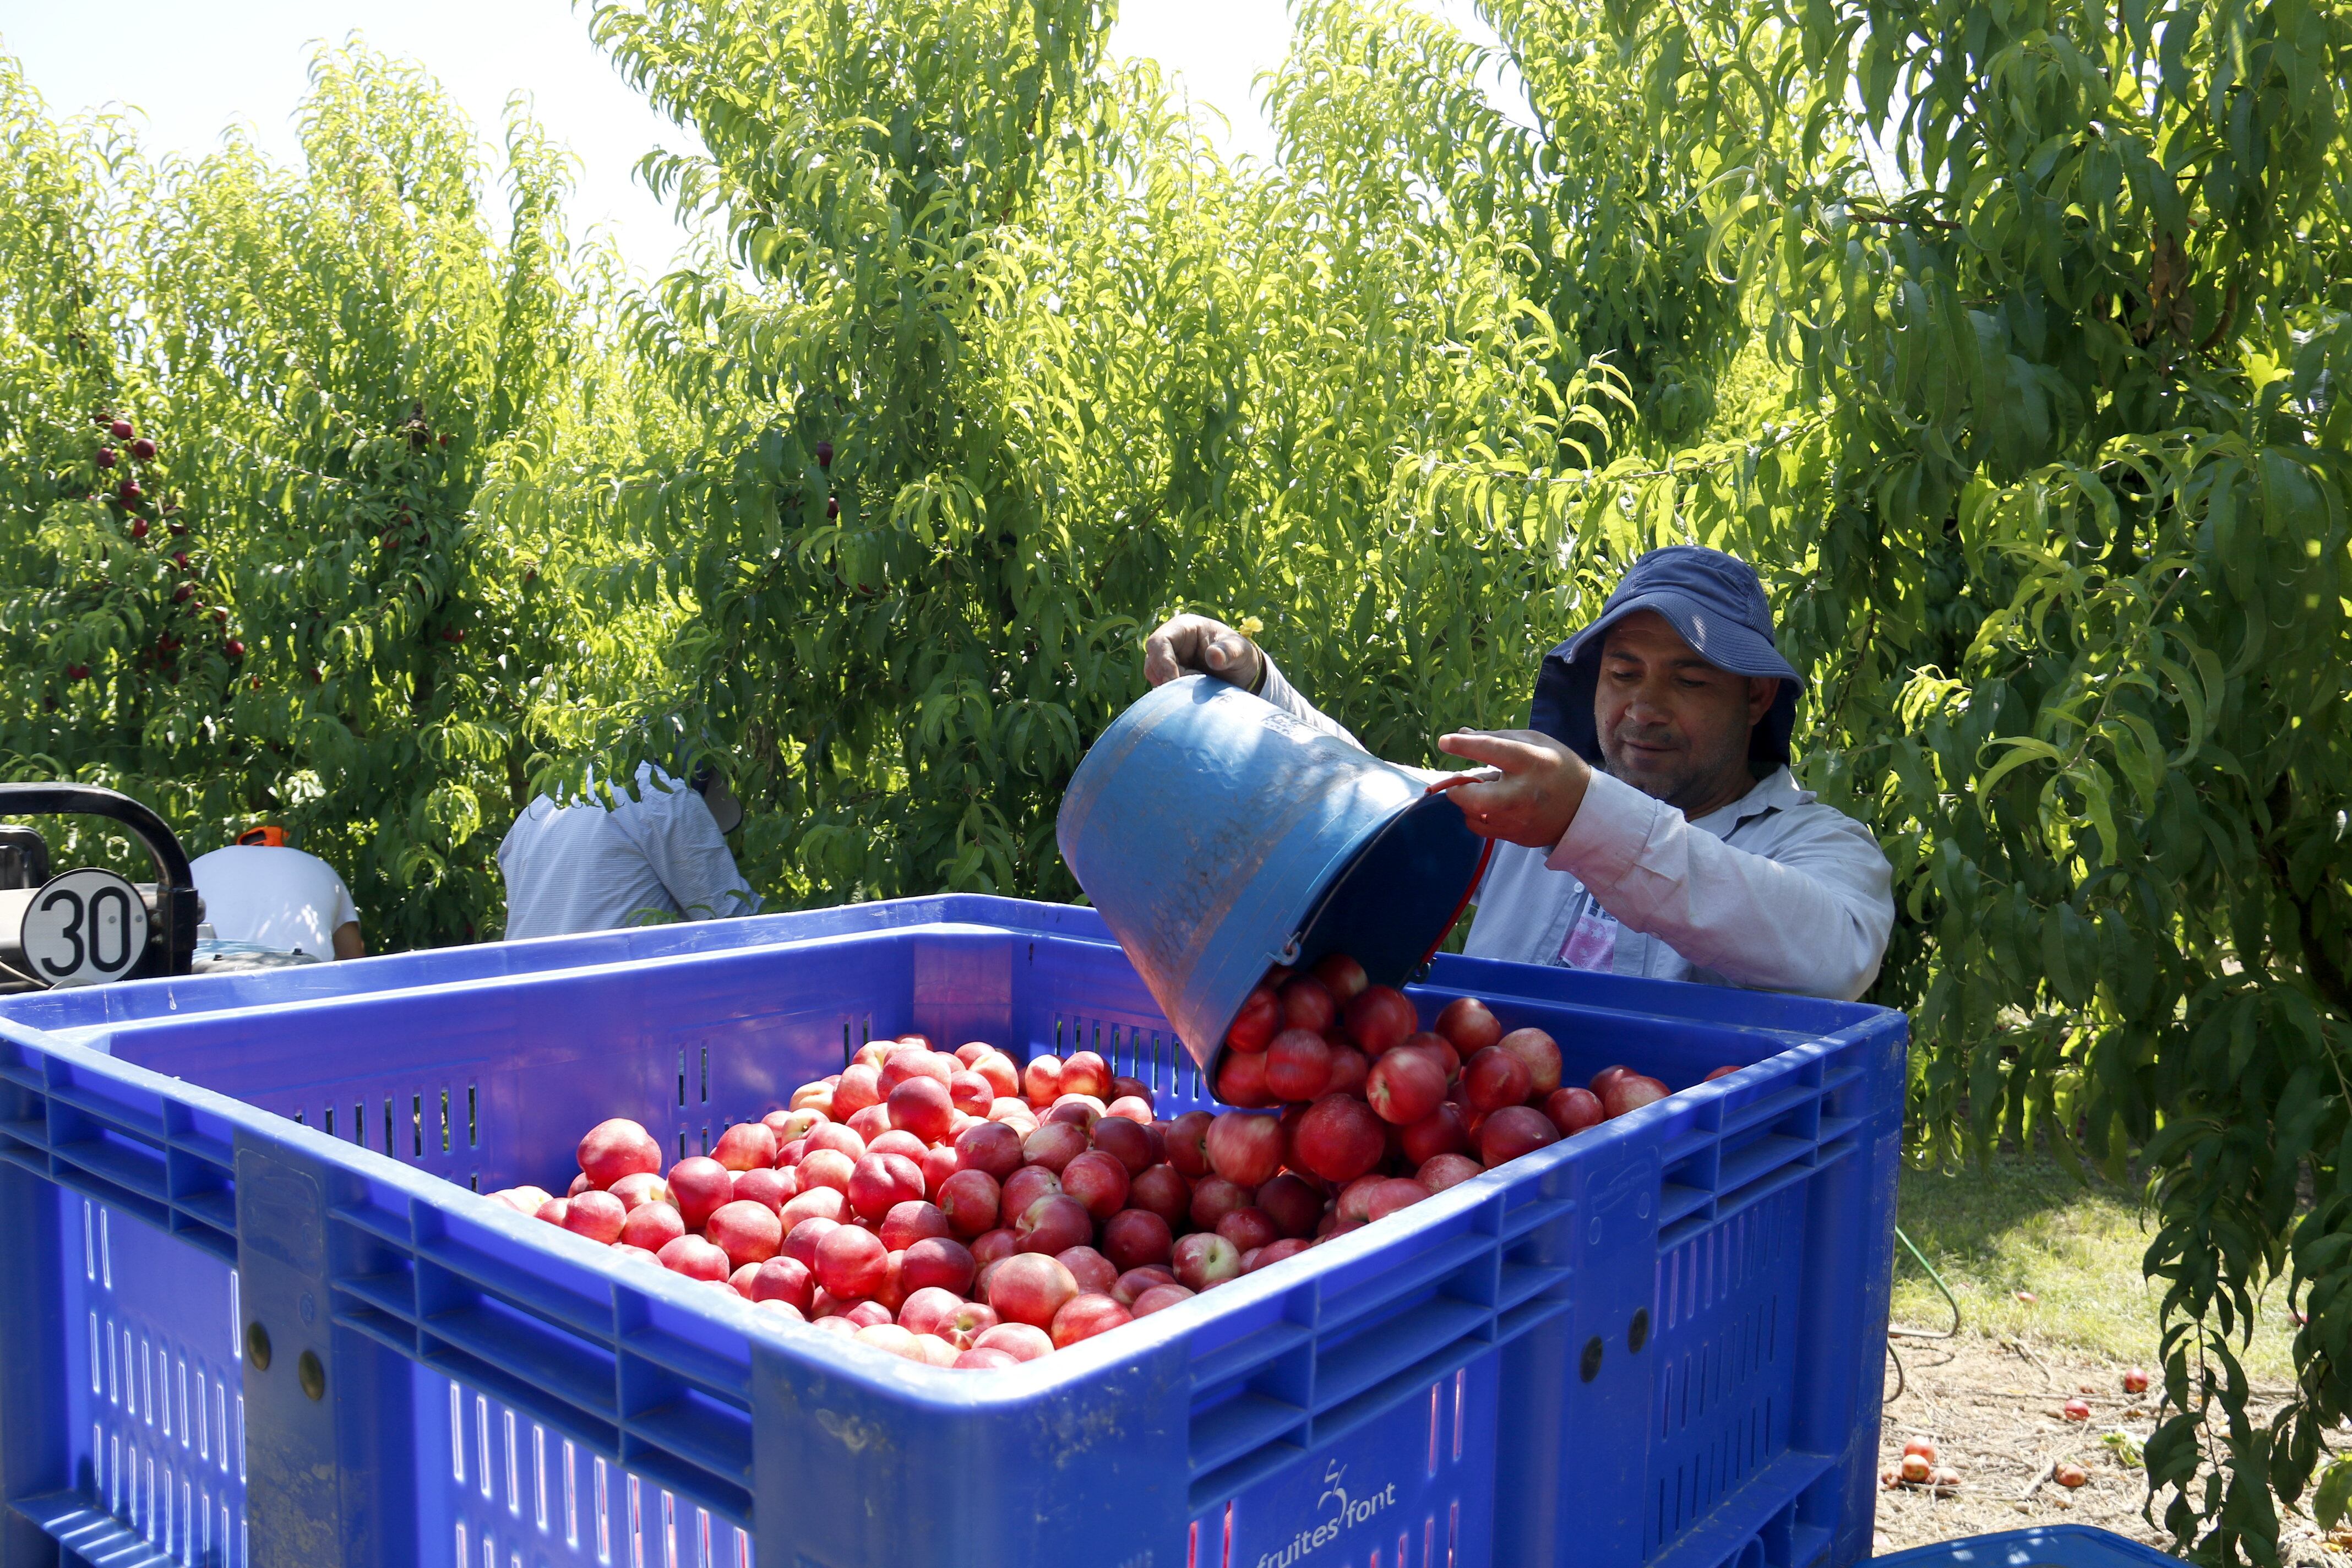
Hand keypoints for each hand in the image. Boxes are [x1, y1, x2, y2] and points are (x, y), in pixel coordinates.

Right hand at [1143, 613, 1264, 690]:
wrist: (1242, 672)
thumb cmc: (1240, 655)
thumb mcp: (1240, 651)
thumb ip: (1229, 652)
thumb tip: (1214, 656)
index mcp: (1184, 627)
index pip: (1159, 641)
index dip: (1162, 661)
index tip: (1175, 680)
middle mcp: (1172, 641)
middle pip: (1153, 660)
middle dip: (1167, 677)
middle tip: (1190, 687)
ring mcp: (1169, 658)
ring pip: (1154, 675)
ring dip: (1169, 687)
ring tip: (1194, 689)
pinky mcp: (1170, 674)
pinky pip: (1161, 685)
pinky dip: (1171, 693)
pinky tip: (1188, 695)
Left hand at [1435, 729, 1593, 847]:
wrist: (1584, 809)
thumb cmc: (1557, 767)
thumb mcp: (1534, 742)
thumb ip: (1496, 738)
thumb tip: (1461, 734)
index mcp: (1531, 762)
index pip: (1492, 750)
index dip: (1464, 746)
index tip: (1444, 742)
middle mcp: (1523, 794)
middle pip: (1473, 797)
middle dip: (1458, 788)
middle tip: (1460, 781)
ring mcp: (1519, 820)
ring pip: (1472, 814)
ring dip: (1469, 801)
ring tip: (1487, 791)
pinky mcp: (1514, 837)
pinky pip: (1480, 828)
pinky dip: (1477, 815)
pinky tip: (1492, 806)